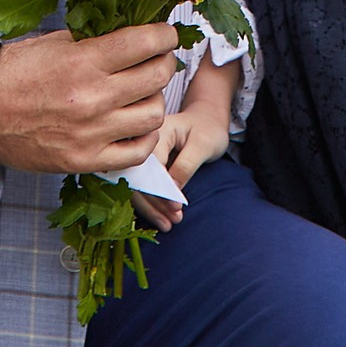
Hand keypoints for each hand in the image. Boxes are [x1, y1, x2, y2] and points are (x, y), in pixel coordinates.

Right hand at [0, 22, 179, 175]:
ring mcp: (92, 133)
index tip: (166, 35)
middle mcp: (92, 97)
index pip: (145, 43)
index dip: (165, 35)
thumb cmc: (13, 74)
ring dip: (154, 100)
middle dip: (165, 63)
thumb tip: (133, 31)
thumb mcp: (52, 43)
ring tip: (142, 95)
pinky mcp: (86, 160)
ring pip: (154, 114)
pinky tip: (134, 125)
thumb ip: (94, 40)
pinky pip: (137, 151)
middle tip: (158, 61)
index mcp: (83, 61)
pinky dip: (144, 137)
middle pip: (157, 77)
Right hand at [129, 57, 237, 230]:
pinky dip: (152, 204)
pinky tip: (162, 217)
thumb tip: (172, 191)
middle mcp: (144, 144)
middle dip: (153, 204)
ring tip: (169, 224)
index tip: (175, 208)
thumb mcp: (203, 145)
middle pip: (138, 179)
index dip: (160, 190)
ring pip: (138, 187)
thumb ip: (186, 165)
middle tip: (172, 222)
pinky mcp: (146, 168)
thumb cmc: (207, 129)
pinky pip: (143, 188)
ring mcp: (143, 156)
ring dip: (152, 208)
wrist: (206, 121)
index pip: (150, 166)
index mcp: (157, 132)